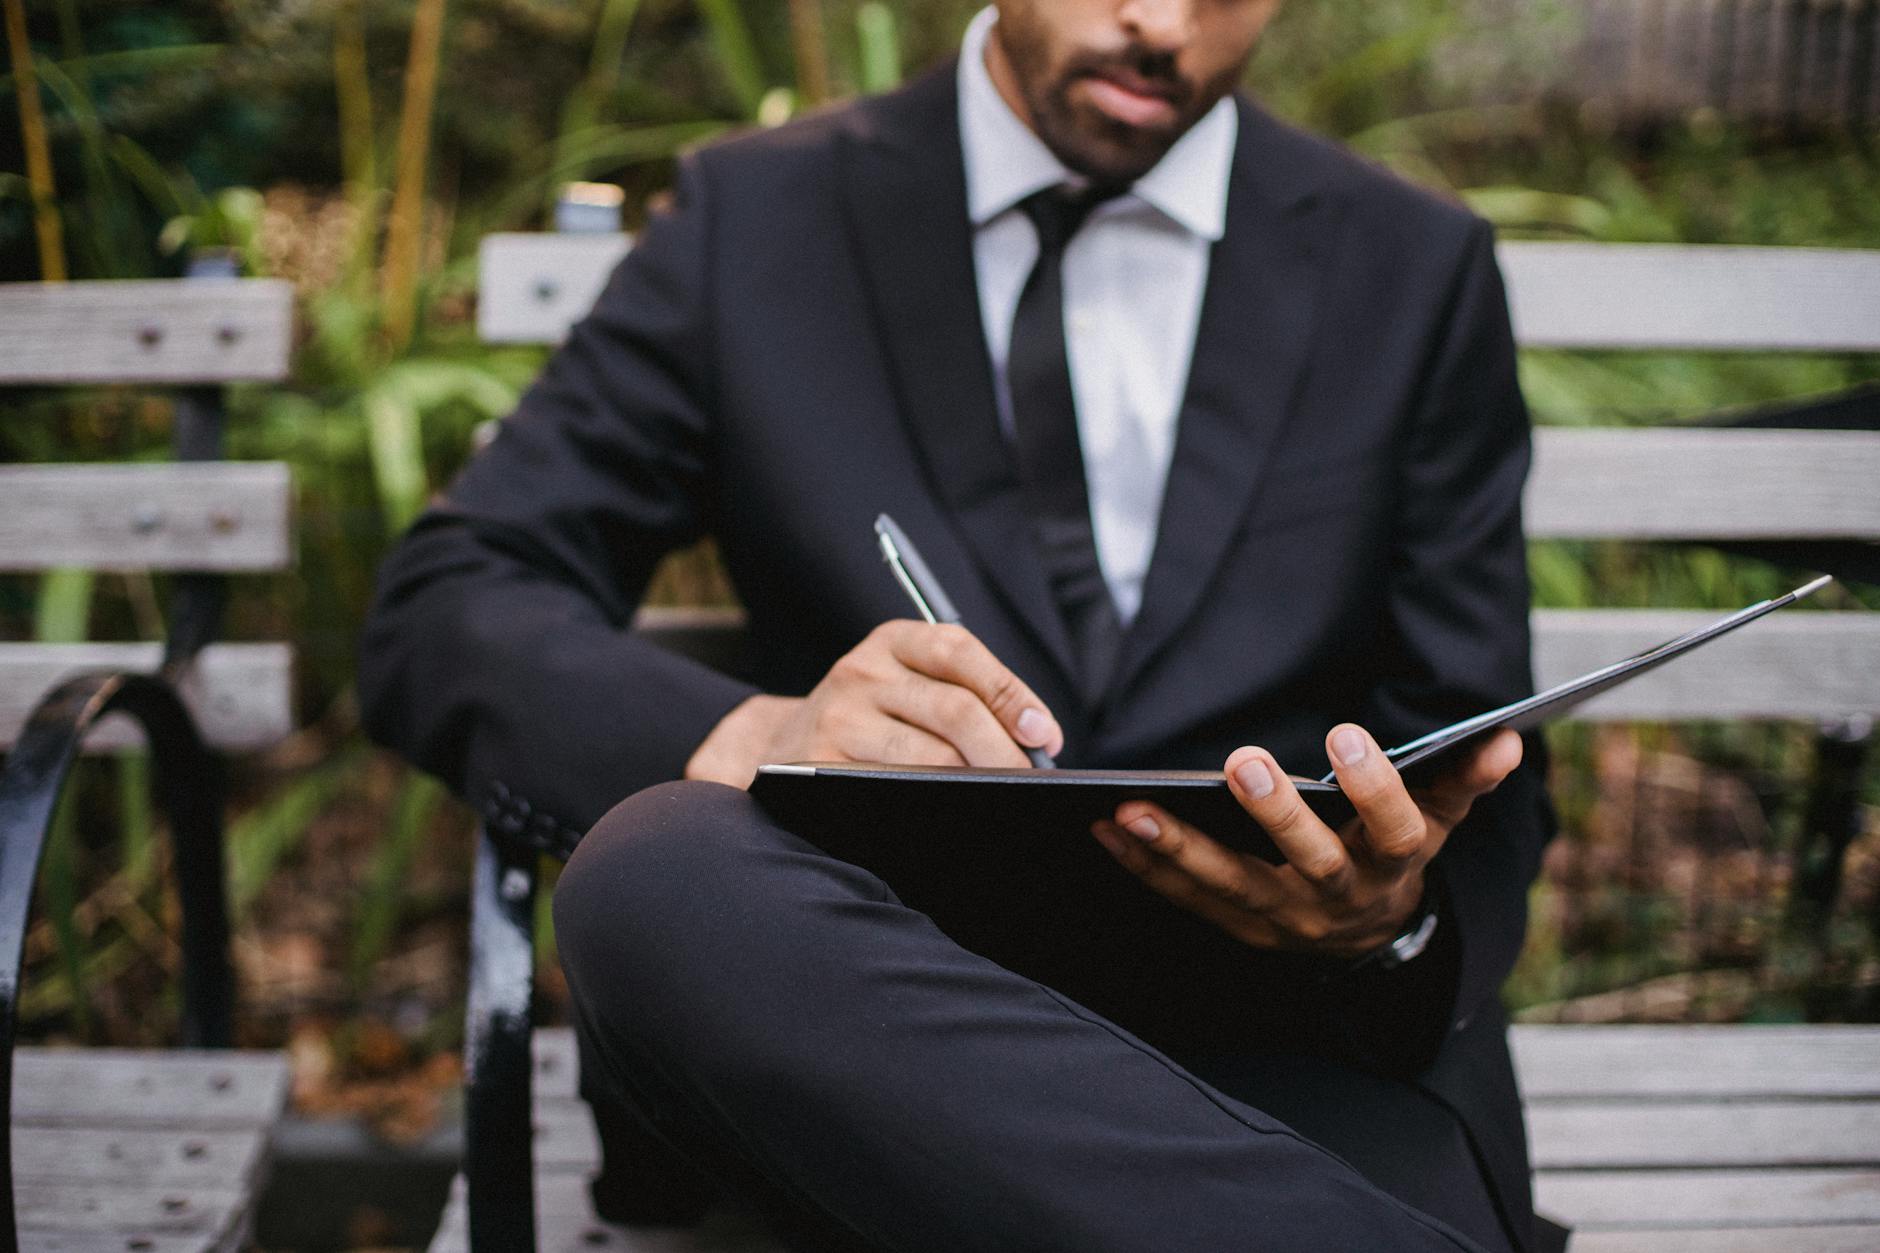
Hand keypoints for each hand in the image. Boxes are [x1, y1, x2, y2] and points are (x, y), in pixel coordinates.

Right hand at [685, 620, 1063, 787]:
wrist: (786, 746)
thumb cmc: (875, 719)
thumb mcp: (909, 686)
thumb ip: (968, 696)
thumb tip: (1035, 739)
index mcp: (893, 640)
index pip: (960, 651)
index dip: (1011, 694)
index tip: (1044, 735)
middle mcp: (861, 670)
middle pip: (955, 709)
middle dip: (1004, 751)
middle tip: (1029, 780)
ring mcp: (838, 716)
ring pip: (931, 756)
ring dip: (975, 782)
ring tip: (1000, 797)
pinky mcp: (823, 764)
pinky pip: (895, 787)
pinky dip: (936, 803)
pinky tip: (955, 810)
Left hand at [1091, 725, 1521, 957]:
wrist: (1367, 942)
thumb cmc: (1391, 854)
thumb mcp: (1436, 821)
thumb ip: (1462, 779)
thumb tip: (1506, 737)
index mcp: (1392, 864)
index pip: (1396, 830)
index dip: (1376, 789)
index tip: (1347, 736)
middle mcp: (1339, 896)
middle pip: (1309, 860)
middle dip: (1275, 813)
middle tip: (1241, 760)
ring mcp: (1285, 918)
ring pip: (1232, 886)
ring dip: (1177, 848)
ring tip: (1127, 808)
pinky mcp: (1238, 927)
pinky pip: (1186, 897)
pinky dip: (1143, 865)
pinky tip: (1102, 827)